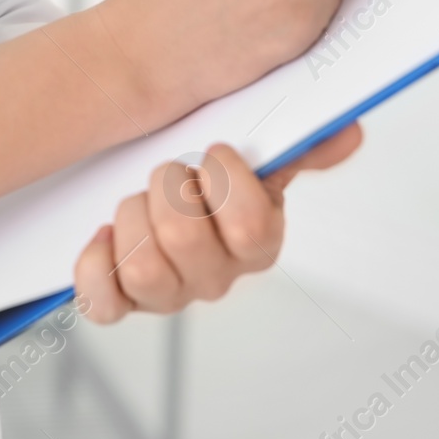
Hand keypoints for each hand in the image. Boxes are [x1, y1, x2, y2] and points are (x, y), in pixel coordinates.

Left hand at [73, 125, 362, 323]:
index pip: (251, 226)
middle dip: (168, 192)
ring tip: (139, 200)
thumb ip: (298, 145)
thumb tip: (343, 134)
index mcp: (258, 240)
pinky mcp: (122, 302)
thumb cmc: (204, 171)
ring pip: (145, 271)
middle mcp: (216, 275)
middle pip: (186, 242)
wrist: (150, 179)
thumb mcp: (256, 152)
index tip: (211, 155)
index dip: (225, 183)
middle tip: (170, 174)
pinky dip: (95, 267)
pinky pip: (103, 303)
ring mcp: (169, 293)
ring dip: (133, 220)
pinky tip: (103, 236)